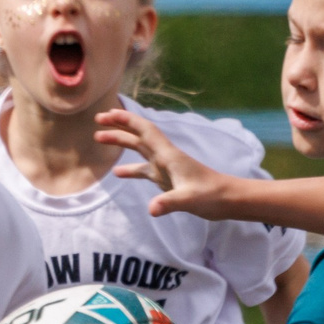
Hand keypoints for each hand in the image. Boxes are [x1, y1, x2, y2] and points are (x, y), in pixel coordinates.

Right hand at [98, 107, 238, 220]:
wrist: (227, 199)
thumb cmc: (211, 195)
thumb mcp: (189, 199)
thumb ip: (169, 203)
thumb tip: (151, 210)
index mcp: (168, 155)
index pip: (144, 130)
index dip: (126, 120)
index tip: (108, 113)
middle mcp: (165, 157)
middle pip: (137, 136)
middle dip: (118, 127)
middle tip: (97, 121)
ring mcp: (165, 168)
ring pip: (139, 150)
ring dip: (121, 143)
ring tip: (99, 138)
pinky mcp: (167, 179)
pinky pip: (144, 170)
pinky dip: (130, 170)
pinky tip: (117, 174)